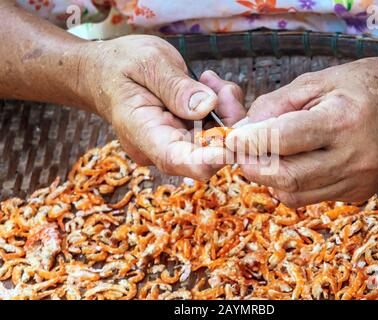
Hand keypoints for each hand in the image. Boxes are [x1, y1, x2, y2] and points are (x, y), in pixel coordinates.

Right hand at [82, 35, 245, 178]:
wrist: (105, 72)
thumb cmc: (120, 65)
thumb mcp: (149, 63)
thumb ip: (177, 87)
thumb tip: (208, 106)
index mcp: (142, 133)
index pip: (176, 159)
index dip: (209, 158)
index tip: (234, 143)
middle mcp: (159, 148)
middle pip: (206, 153)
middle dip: (228, 123)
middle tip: (220, 87)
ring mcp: (173, 145)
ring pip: (216, 142)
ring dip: (226, 112)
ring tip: (209, 80)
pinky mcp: (185, 137)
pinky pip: (213, 131)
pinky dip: (221, 109)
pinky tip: (208, 85)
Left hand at [226, 55, 377, 206]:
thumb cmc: (367, 86)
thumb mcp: (320, 80)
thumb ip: (278, 104)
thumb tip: (245, 128)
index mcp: (344, 121)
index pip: (283, 140)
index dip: (249, 142)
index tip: (231, 139)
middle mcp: (354, 157)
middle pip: (286, 177)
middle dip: (252, 167)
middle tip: (240, 152)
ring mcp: (358, 181)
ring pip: (294, 195)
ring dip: (269, 178)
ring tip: (264, 156)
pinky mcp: (357, 194)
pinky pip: (310, 197)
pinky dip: (290, 184)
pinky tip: (292, 163)